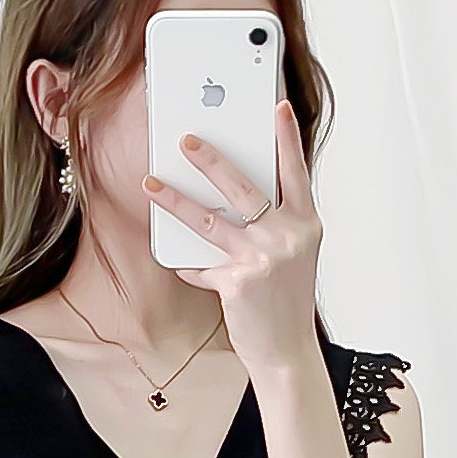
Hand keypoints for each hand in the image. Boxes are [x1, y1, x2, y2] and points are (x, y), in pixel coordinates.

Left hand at [143, 97, 320, 381]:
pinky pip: (201, 264)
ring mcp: (261, 259)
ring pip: (209, 220)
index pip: (295, 172)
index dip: (287, 138)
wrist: (286, 351)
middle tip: (186, 140)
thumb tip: (234, 197)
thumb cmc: (287, 300)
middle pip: (243, 187)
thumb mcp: (294, 255)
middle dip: (211, 160)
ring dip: (175, 200)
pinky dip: (187, 263)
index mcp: (305, 225)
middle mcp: (286, 237)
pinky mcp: (237, 282)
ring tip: (151, 184)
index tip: (277, 106)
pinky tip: (174, 258)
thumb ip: (275, 223)